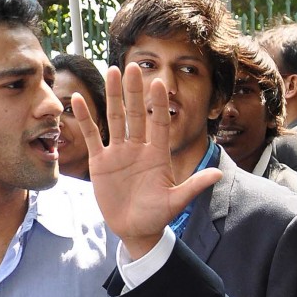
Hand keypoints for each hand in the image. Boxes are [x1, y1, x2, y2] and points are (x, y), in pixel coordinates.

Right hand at [72, 63, 220, 258]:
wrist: (135, 231)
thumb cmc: (158, 216)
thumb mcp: (176, 202)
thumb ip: (194, 186)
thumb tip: (218, 174)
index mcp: (157, 154)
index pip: (158, 123)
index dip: (158, 104)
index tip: (159, 83)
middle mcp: (138, 148)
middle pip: (135, 113)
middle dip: (134, 91)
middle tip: (132, 66)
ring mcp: (119, 152)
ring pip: (115, 118)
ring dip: (113, 96)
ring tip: (111, 71)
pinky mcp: (101, 161)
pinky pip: (92, 135)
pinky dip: (85, 118)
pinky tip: (78, 100)